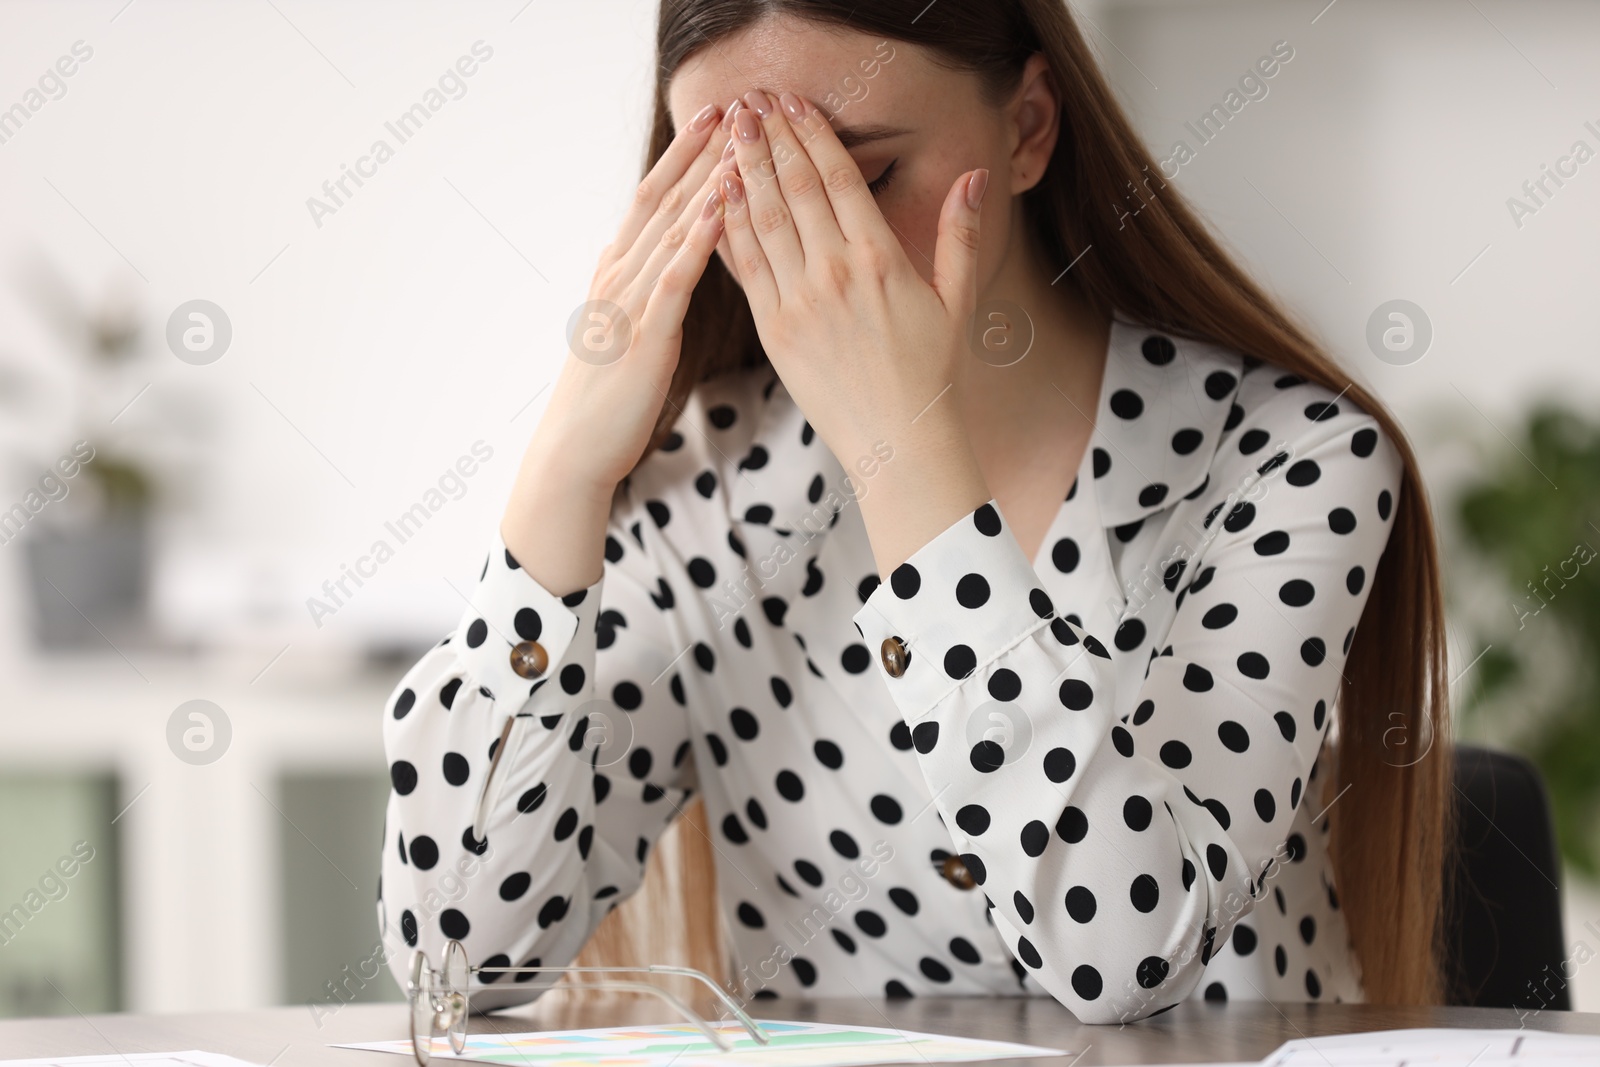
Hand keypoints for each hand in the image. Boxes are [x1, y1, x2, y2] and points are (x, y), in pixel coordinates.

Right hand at [502, 102, 734, 593]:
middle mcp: (618, 277)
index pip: (653, 200)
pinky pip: (673, 279)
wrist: (575, 450)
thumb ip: (644, 290)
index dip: (685, 156)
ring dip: (705, 182)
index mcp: (617, 273)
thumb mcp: (625, 330)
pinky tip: (719, 211)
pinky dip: (697, 241)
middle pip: (663, 200)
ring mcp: (629, 304)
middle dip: (701, 152)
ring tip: (739, 140)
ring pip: (671, 229)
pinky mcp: (643, 337)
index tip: (717, 117)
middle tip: (736, 105)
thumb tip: (666, 258)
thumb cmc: (607, 397)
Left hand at [717, 89, 988, 465]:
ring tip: (729, 130)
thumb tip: (974, 177)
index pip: (838, 179)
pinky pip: (746, 268)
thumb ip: (959, 233)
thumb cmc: (932, 372)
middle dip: (770, 138)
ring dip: (744, 170)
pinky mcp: (775, 332)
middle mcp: (836, 274)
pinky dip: (729, 226)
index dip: (812, 134)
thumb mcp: (957, 299)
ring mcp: (800, 303)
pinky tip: (718, 193)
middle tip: (750, 100)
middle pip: (794, 189)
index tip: (793, 101)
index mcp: (881, 259)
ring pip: (763, 221)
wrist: (900, 441)